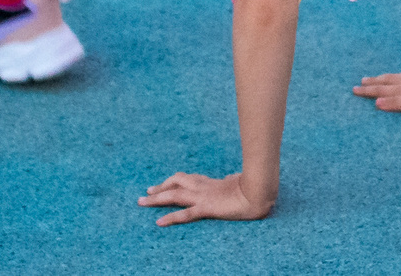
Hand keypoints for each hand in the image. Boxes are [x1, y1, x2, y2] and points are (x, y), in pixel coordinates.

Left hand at [141, 170, 270, 225]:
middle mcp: (203, 187)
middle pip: (175, 183)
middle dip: (160, 188)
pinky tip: (159, 222)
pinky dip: (170, 217)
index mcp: (210, 182)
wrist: (258, 191)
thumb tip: (233, 178)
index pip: (187, 179)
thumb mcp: (240, 183)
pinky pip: (185, 214)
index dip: (173, 181)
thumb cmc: (253, 186)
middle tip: (147, 192)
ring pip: (174, 195)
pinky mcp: (206, 208)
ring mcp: (203, 196)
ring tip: (142, 202)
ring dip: (156, 199)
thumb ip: (232, 181)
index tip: (164, 184)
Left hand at [353, 71, 400, 115]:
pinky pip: (399, 102)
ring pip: (388, 90)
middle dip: (372, 83)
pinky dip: (388, 102)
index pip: (396, 79)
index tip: (370, 79)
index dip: (383, 79)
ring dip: (372, 90)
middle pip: (387, 82)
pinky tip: (376, 104)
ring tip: (358, 90)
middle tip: (358, 84)